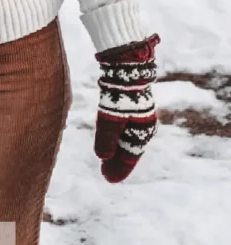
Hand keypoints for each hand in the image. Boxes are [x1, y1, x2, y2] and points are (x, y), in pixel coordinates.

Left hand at [94, 32, 160, 182]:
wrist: (127, 65)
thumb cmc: (122, 94)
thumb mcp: (112, 117)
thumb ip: (107, 138)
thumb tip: (102, 157)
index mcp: (143, 131)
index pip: (130, 155)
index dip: (119, 168)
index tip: (108, 179)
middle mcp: (143, 124)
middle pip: (129, 148)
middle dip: (117, 161)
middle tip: (106, 173)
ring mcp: (137, 114)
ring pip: (126, 138)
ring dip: (116, 149)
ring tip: (106, 159)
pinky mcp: (130, 104)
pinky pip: (124, 127)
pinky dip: (116, 136)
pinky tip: (109, 138)